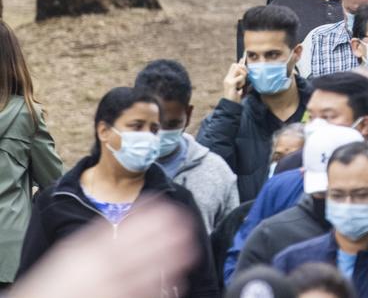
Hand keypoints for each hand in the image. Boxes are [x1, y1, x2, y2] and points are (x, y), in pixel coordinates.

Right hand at [10, 200, 197, 297]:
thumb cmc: (53, 284)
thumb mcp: (70, 252)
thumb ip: (94, 238)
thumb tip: (119, 224)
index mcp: (87, 249)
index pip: (123, 226)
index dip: (147, 214)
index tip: (166, 202)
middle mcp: (100, 268)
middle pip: (140, 247)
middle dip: (166, 234)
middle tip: (187, 222)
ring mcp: (109, 289)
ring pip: (146, 273)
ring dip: (170, 260)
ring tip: (190, 248)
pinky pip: (143, 295)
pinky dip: (160, 288)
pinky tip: (175, 282)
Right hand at [223, 58, 247, 102]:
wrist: (229, 105)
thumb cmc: (235, 98)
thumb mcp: (239, 88)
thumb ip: (240, 81)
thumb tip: (245, 75)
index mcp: (229, 78)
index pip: (234, 66)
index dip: (239, 62)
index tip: (243, 57)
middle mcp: (227, 77)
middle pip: (235, 65)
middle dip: (242, 68)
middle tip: (245, 75)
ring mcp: (228, 79)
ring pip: (239, 69)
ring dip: (243, 76)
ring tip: (241, 85)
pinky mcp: (231, 83)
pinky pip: (240, 77)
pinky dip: (242, 81)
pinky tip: (240, 88)